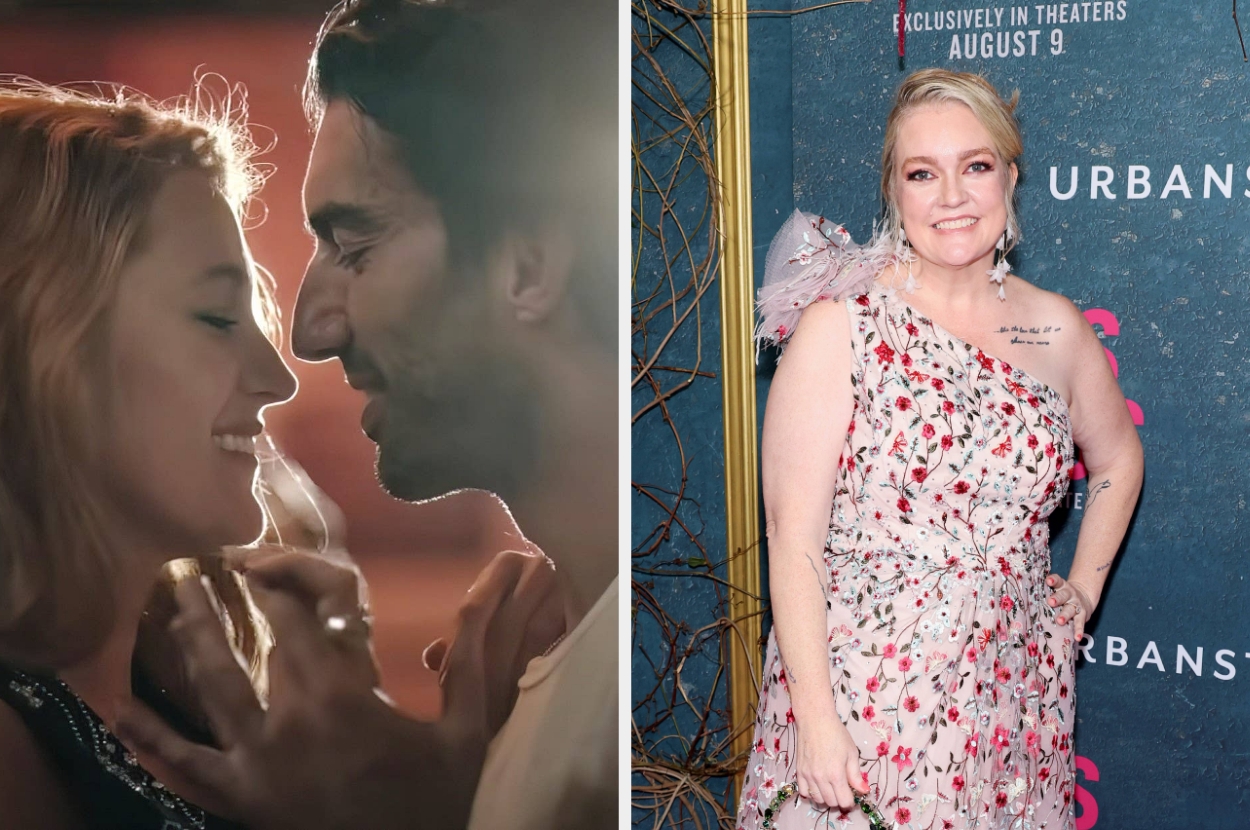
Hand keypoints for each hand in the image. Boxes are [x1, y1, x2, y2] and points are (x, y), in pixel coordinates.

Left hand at [115, 549, 557, 829]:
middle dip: (235, 594)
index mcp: (349, 694)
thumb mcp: (466, 733)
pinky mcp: (237, 798)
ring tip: (172, 590)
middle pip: (260, 639)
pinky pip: (184, 764)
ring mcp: (257, 760)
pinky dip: (150, 736)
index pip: (314, 613)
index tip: (269, 555)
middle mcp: (294, 717)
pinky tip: (117, 708)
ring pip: (213, 684)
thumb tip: (491, 590)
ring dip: (190, 631)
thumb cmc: (434, 803)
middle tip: (210, 560)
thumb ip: (472, 660)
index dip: (290, 575)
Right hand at [794, 712, 865, 812]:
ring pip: (817, 799)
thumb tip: (864, 791)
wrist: (815, 720)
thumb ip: (856, 775)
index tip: (852, 794)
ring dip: (826, 797)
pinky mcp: (799, 771)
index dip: (850, 801)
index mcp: (836, 774)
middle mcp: (820, 778)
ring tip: (830, 786)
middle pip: (831, 803)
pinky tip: (817, 785)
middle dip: (839, 799)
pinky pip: (803, 792)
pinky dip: (811, 793)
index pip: (844, 802)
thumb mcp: (852, 753)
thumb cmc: (837, 734)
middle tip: (842, 788)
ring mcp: (808, 775)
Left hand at [1045, 573, 1096, 640]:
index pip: (1058, 581)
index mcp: (1062, 586)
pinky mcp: (1083, 615)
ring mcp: (1076, 605)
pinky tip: (1077, 637)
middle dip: (1057, 599)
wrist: (1084, 597)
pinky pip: (1080, 623)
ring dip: (1065, 615)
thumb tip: (1024, 597)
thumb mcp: (1057, 589)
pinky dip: (1079, 630)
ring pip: (1070, 609)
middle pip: (1063, 595)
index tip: (1048, 581)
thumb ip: (1045, 592)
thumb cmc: (1063, 594)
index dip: (1053, 580)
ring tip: (1060, 621)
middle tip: (1050, 602)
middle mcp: (1070, 594)